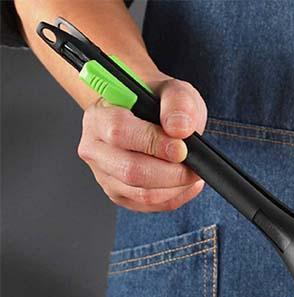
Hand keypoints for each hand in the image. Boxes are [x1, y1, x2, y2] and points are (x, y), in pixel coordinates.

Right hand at [77, 77, 206, 211]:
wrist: (149, 118)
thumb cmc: (157, 104)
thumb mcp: (173, 90)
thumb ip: (178, 102)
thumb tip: (179, 129)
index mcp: (99, 116)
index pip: (119, 133)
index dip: (154, 143)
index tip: (181, 148)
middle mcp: (95, 149)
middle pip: (130, 171)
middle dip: (170, 173)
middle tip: (194, 166)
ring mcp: (105, 176)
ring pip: (143, 194)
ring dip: (176, 187)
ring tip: (194, 173)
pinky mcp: (120, 196)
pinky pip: (150, 205)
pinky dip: (175, 197)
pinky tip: (186, 183)